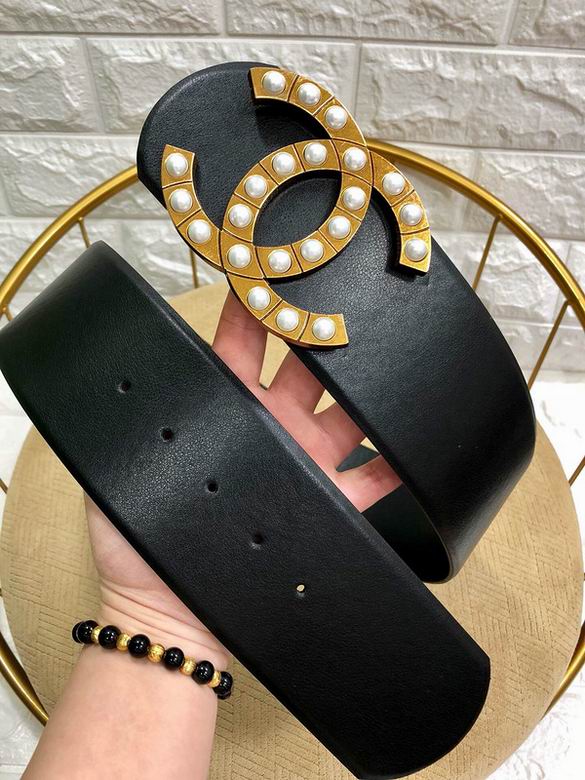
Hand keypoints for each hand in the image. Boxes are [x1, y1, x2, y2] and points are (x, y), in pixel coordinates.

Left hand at [86, 291, 399, 662]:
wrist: (173, 611)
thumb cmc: (139, 541)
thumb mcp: (120, 470)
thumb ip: (127, 417)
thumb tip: (119, 364)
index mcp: (225, 408)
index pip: (244, 342)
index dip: (258, 306)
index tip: (274, 271)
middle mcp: (270, 426)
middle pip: (306, 365)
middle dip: (323, 332)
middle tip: (341, 300)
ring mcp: (305, 462)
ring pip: (347, 412)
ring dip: (365, 386)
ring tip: (384, 355)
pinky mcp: (330, 504)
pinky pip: (375, 480)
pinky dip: (398, 463)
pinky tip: (414, 439)